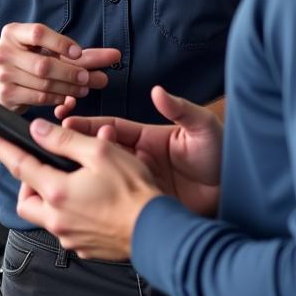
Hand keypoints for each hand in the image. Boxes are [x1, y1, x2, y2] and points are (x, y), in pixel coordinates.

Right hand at [0, 22, 119, 111]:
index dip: (61, 43)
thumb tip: (113, 56)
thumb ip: (76, 53)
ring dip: (68, 87)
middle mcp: (5, 52)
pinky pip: (38, 98)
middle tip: (89, 78)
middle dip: (70, 72)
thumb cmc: (23, 61)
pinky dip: (57, 98)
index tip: (79, 52)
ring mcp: (4, 75)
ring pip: (44, 83)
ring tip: (84, 88)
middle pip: (44, 64)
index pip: (39, 33)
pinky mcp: (7, 95)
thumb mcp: (42, 49)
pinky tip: (68, 98)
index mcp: (13, 33)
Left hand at [0, 119, 161, 259]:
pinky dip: (71, 214)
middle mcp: (57, 218)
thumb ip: (65, 141)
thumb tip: (40, 130)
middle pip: (26, 200)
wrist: (156, 230)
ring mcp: (70, 236)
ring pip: (45, 216)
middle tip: (44, 170)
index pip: (19, 165)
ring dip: (51, 200)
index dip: (0, 149)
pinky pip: (66, 229)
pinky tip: (91, 204)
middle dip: (28, 184)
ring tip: (72, 185)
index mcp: (57, 192)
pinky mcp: (84, 247)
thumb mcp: (100, 153)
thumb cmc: (134, 193)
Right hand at [61, 86, 221, 215]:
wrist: (238, 190)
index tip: (65, 121)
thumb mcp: (201, 127)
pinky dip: (102, 200)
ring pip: (105, 178)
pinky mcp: (146, 202)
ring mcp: (141, 182)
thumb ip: (180, 109)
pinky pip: (119, 201)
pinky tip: (86, 201)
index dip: (87, 126)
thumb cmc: (222, 153)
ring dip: (86, 175)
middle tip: (57, 148)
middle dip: (78, 149)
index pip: (110, 128)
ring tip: (66, 175)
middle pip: (101, 153)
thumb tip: (158, 92)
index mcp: (148, 138)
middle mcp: (140, 159)